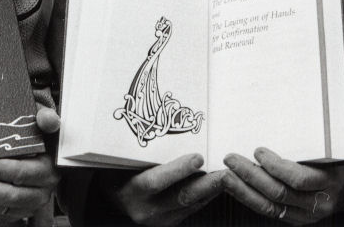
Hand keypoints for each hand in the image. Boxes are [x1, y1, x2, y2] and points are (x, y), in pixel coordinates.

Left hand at [0, 106, 60, 223]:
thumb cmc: (37, 130)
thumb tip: (48, 120)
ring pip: (2, 205)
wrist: (38, 143)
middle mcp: (43, 188)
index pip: (23, 172)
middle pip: (12, 193)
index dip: (0, 170)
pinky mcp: (17, 209)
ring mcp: (30, 202)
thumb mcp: (42, 120)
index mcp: (50, 167)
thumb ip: (46, 118)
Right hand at [109, 154, 224, 225]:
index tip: (198, 158)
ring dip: (212, 190)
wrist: (113, 198)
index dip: (178, 170)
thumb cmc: (119, 171)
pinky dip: (207, 195)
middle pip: (181, 196)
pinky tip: (219, 184)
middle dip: (206, 184)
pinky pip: (193, 209)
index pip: (155, 181)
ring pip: (191, 204)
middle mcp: (145, 209)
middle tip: (226, 171)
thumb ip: (146, 152)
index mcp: (131, 191)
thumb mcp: (125, 160)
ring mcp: (159, 220)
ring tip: (230, 175)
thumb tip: (171, 126)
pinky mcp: (170, 223)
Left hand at [222, 147, 343, 223]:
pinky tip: (236, 188)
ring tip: (226, 175)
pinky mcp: (293, 219)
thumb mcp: (328, 151)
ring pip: (268, 206)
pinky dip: (249, 198)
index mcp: (328, 182)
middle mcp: (317, 203)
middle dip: (251, 176)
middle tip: (232, 160)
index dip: (275, 166)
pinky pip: (267, 211)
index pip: (298, 179)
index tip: (258, 151)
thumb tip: (277, 122)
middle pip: (278, 193)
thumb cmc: (335, 163)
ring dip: (243, 190)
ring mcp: (304, 215)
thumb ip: (306, 146)